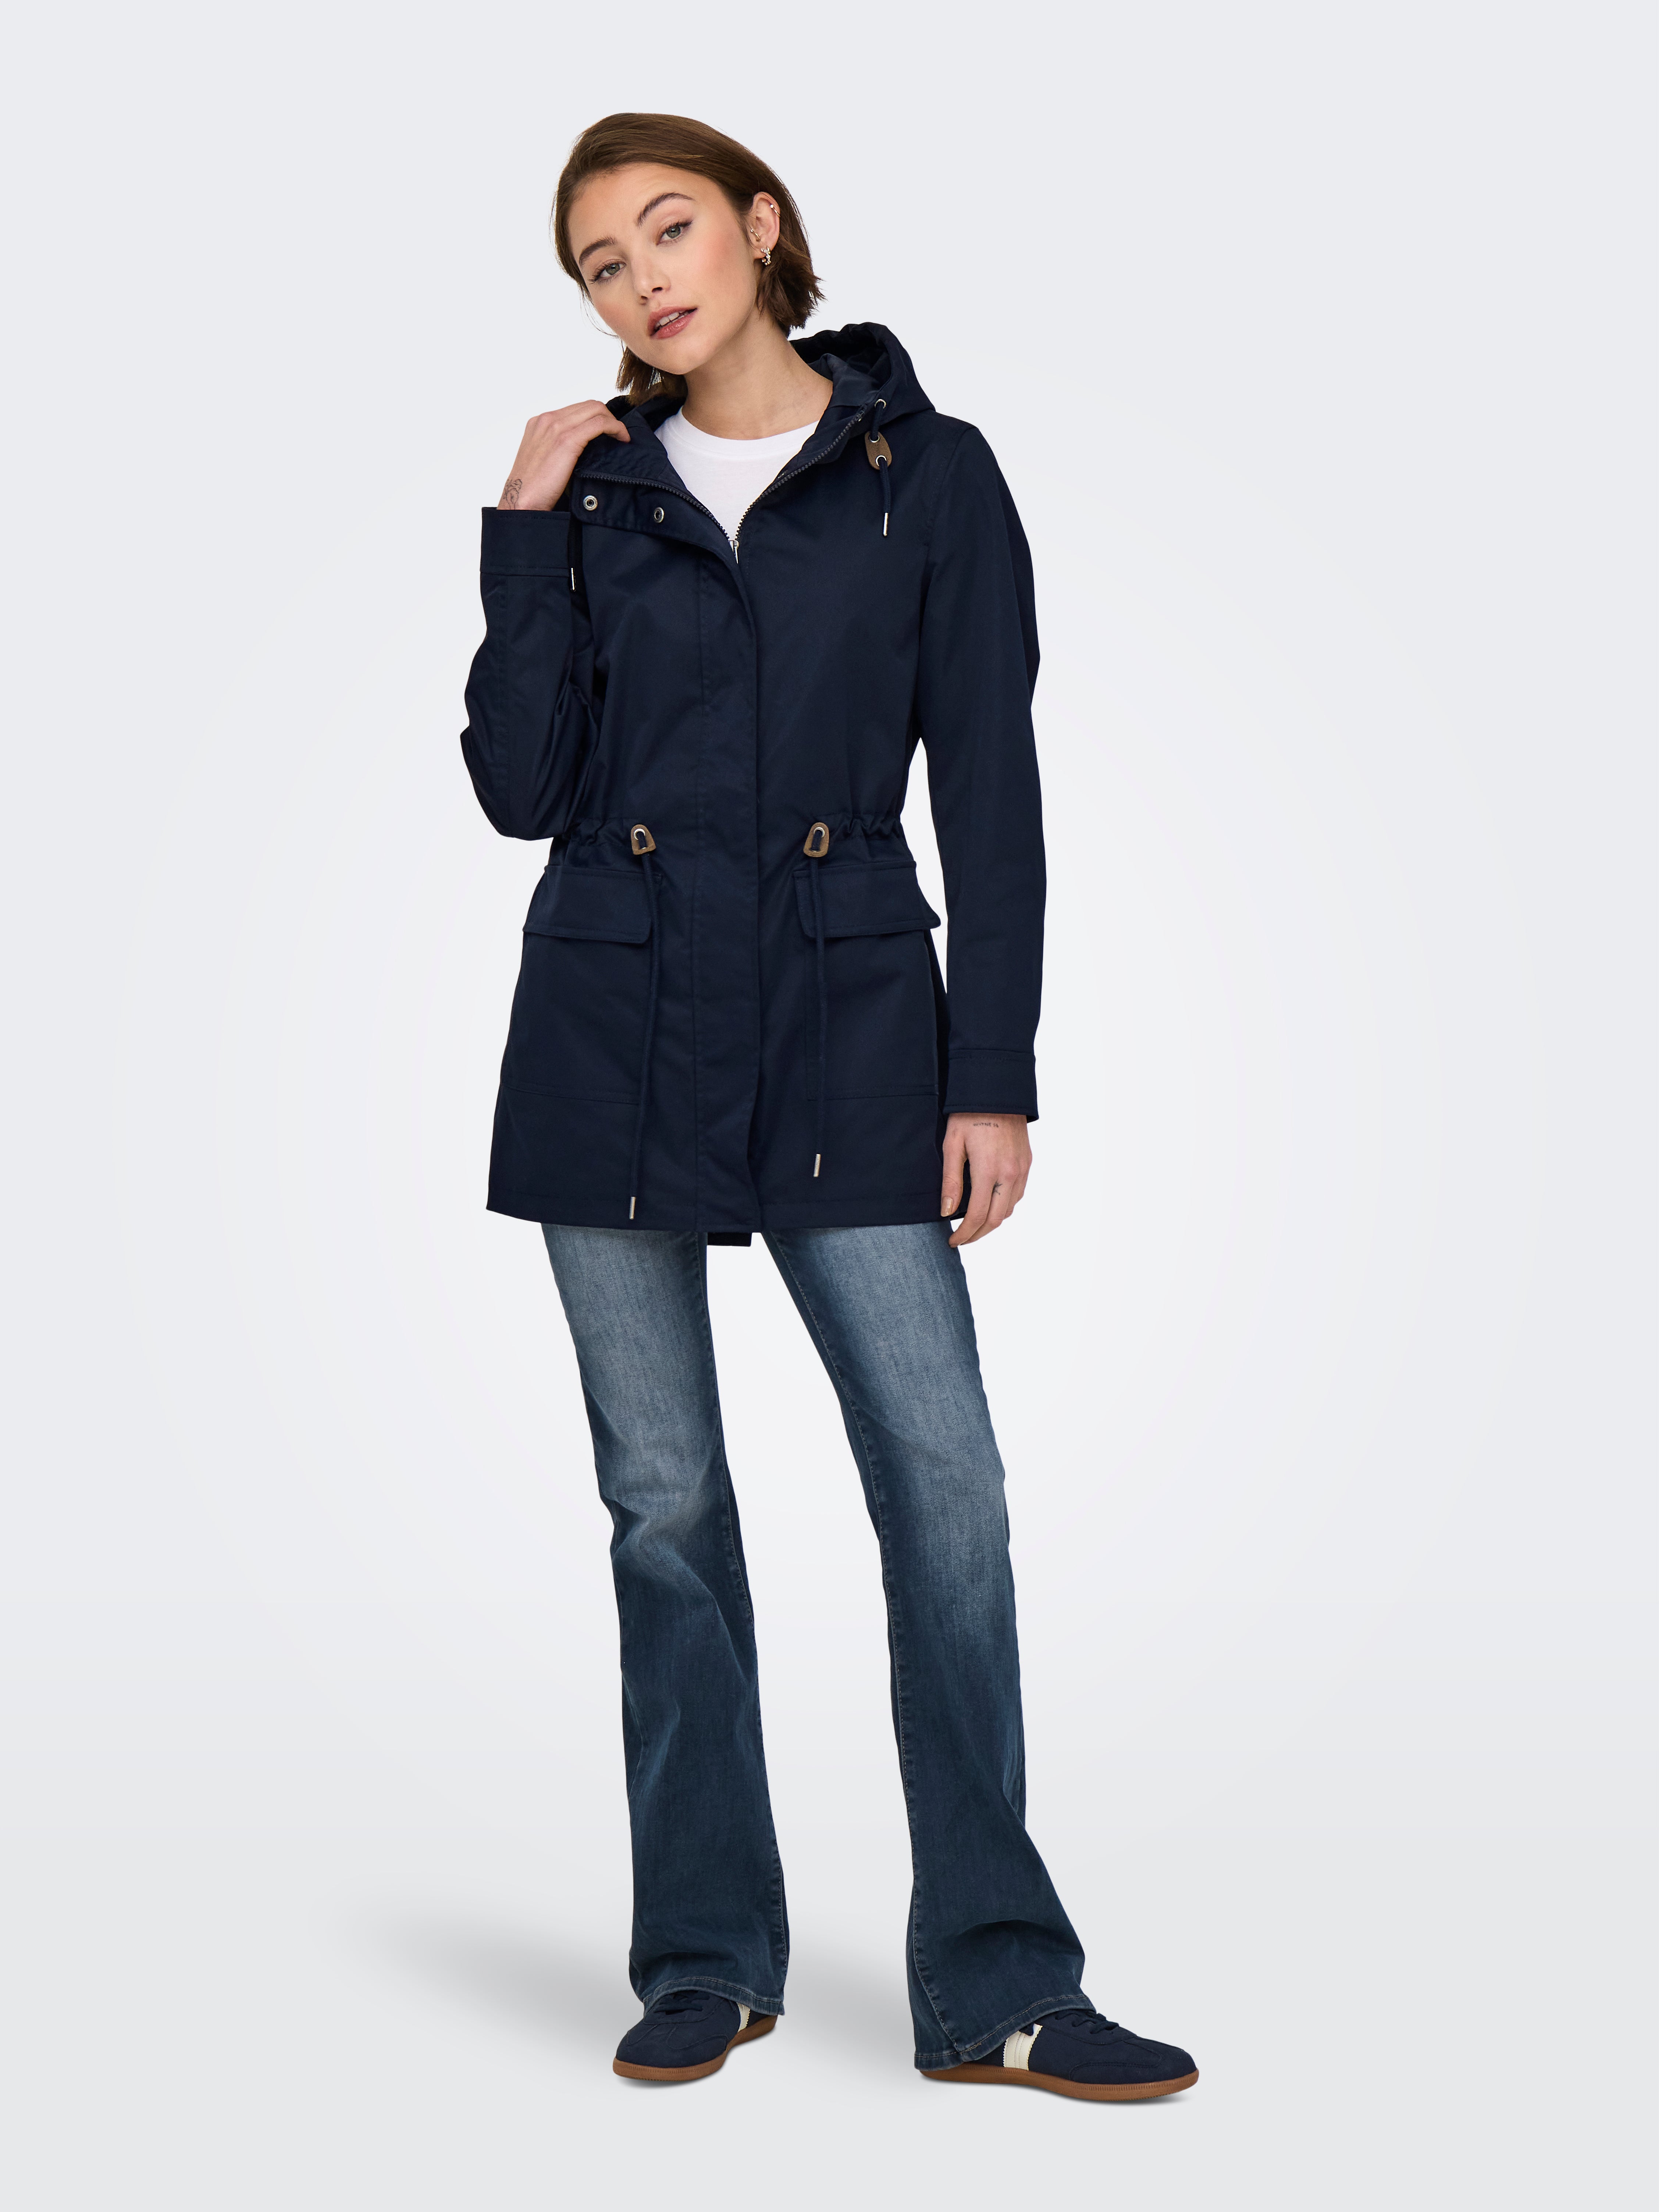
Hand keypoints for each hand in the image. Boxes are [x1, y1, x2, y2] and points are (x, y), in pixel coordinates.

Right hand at [497, 400, 629, 510]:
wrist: (521, 502)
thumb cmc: (533, 488)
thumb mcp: (543, 458)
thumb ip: (558, 446)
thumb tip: (582, 449)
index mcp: (540, 422)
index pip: (576, 409)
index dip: (595, 418)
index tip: (607, 432)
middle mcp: (547, 419)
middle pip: (588, 405)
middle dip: (608, 417)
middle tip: (618, 434)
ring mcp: (556, 427)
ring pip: (595, 410)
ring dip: (614, 422)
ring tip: (622, 438)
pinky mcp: (567, 440)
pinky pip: (599, 424)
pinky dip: (615, 428)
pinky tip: (622, 439)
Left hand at [941, 1113, 1031, 1246]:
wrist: (997, 1090)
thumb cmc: (969, 1114)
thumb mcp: (952, 1145)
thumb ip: (951, 1181)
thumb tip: (947, 1212)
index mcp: (990, 1170)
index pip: (978, 1216)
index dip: (964, 1234)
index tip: (952, 1241)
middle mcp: (1011, 1173)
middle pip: (996, 1219)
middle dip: (978, 1234)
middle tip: (961, 1239)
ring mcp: (1022, 1168)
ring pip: (1009, 1209)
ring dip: (992, 1221)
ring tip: (973, 1224)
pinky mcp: (1027, 1162)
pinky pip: (1018, 1194)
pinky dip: (1004, 1206)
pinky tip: (990, 1204)